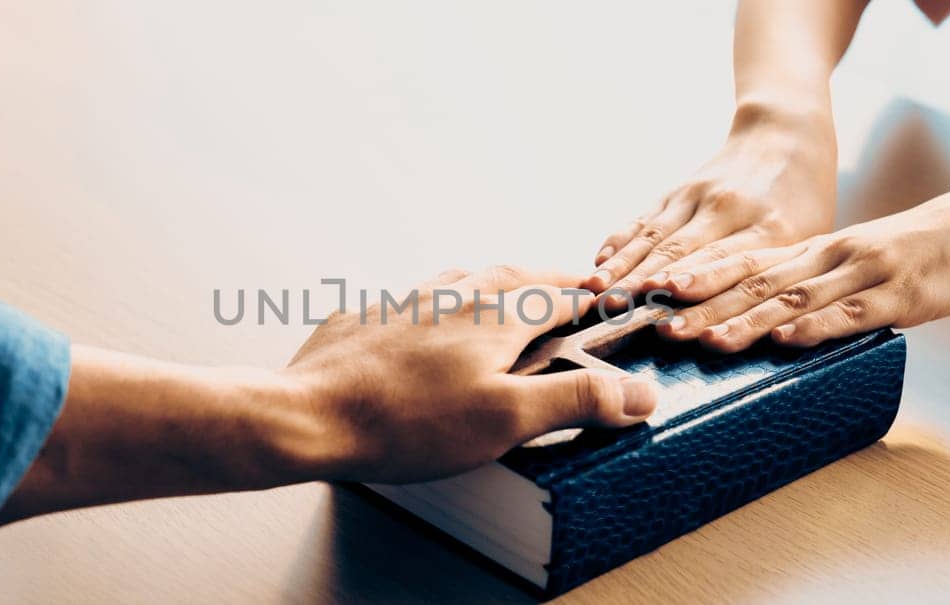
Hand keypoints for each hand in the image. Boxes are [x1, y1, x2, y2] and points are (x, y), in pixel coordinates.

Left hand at [285, 266, 658, 482]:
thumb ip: (577, 400)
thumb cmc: (407, 423)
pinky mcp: (369, 318)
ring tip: (511, 292)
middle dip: (550, 279)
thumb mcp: (507, 420)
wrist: (309, 414)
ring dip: (498, 282)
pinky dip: (443, 303)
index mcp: (496, 314)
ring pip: (465, 279)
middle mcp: (455, 294)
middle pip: (516, 275)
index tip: (613, 295)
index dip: (591, 295)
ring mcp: (408, 301)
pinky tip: (435, 321)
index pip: (560, 292)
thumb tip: (640, 392)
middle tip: (573, 284)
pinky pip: (417, 298)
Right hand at [585, 105, 838, 302]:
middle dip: (645, 283)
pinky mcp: (677, 192)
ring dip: (623, 265)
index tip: (666, 316)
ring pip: (655, 235)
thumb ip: (781, 279)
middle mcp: (729, 209)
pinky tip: (600, 262)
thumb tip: (756, 331)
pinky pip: (644, 219)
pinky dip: (620, 240)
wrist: (786, 137)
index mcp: (771, 227)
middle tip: (615, 310)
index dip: (694, 289)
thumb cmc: (803, 203)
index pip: (726, 262)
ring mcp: (698, 197)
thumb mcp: (809, 238)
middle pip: (681, 251)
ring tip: (595, 290)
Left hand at [642, 171, 949, 351]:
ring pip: (792, 298)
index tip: (655, 295)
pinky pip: (850, 312)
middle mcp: (829, 257)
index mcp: (815, 251)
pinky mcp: (900, 293)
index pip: (745, 264)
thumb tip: (771, 322)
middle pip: (755, 283)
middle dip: (704, 304)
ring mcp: (863, 273)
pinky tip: (786, 340)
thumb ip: (817, 288)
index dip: (700, 279)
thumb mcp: (858, 263)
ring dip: (745, 321)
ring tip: (704, 338)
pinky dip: (815, 327)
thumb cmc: (920, 251)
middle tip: (659, 324)